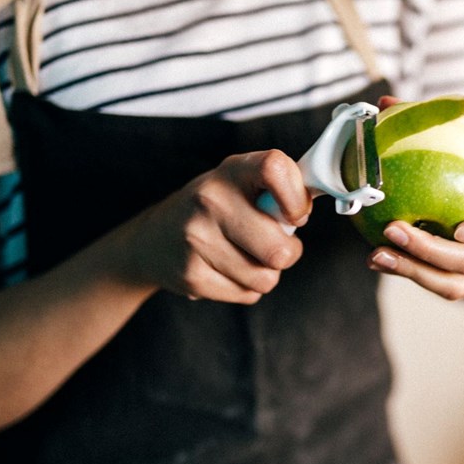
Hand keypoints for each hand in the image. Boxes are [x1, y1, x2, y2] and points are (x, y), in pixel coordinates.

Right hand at [118, 150, 311, 303]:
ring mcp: (197, 238)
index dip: (297, 199)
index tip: (296, 215)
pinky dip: (245, 287)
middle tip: (274, 244)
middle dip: (287, 253)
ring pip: (266, 277)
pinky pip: (247, 294)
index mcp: (232, 170)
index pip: (276, 169)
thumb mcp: (241, 184)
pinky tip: (225, 269)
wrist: (153, 240)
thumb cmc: (215, 210)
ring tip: (244, 256)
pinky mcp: (191, 275)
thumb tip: (310, 208)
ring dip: (264, 272)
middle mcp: (211, 199)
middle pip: (280, 249)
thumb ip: (280, 189)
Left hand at [366, 135, 463, 300]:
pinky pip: (441, 286)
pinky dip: (411, 273)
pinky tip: (379, 258)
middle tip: (393, 230)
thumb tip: (387, 104)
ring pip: (457, 285)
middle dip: (434, 252)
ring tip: (377, 254)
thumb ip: (440, 124)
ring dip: (414, 271)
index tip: (460, 228)